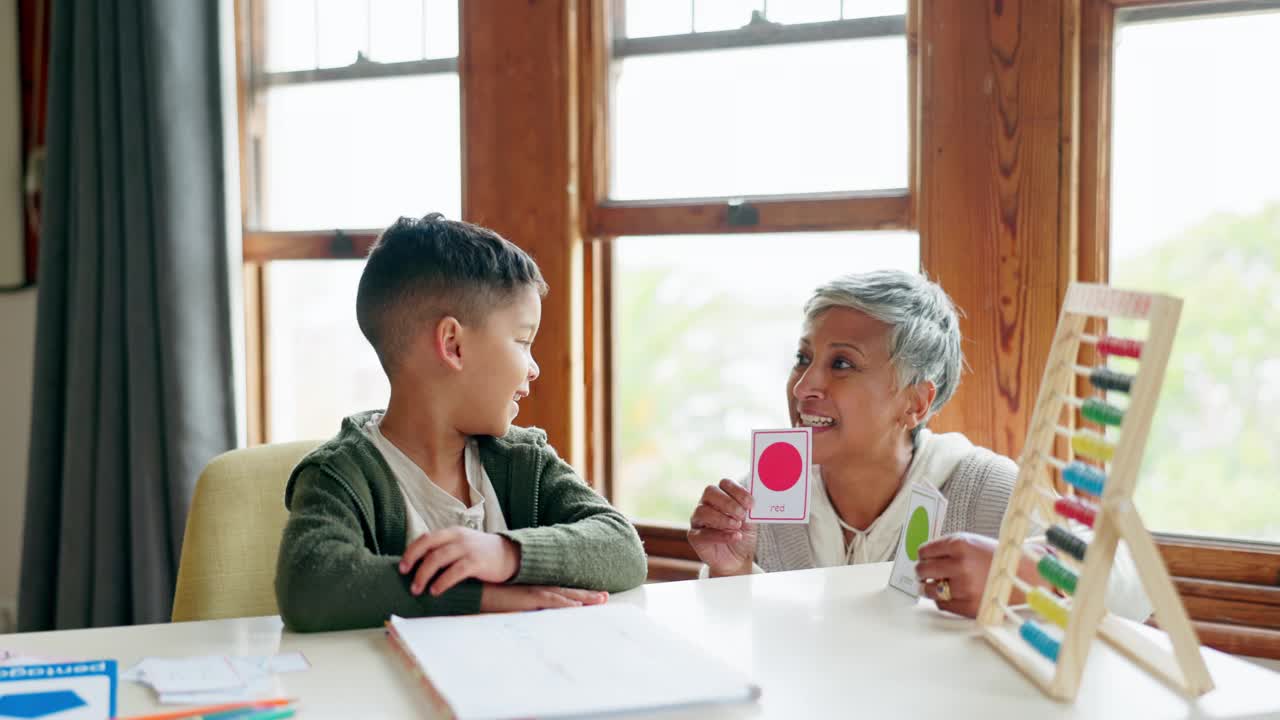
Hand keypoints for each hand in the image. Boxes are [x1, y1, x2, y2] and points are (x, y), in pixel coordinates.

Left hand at [400, 528, 519, 596]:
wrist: (511, 555)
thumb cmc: (482, 553)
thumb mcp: (462, 545)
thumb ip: (445, 550)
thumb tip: (419, 566)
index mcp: (452, 532)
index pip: (425, 538)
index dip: (411, 552)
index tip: (402, 567)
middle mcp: (458, 537)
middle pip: (428, 547)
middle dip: (413, 563)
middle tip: (407, 579)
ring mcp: (468, 548)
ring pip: (438, 559)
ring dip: (424, 575)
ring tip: (418, 589)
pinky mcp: (477, 562)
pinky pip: (454, 572)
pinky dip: (442, 582)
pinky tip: (436, 591)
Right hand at [479, 583, 608, 612]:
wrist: (470, 588)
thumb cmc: (483, 595)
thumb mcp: (504, 603)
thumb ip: (515, 607)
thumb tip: (521, 613)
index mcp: (531, 589)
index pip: (559, 592)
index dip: (575, 594)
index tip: (591, 597)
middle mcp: (536, 588)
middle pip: (567, 592)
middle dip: (587, 595)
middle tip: (605, 596)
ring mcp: (533, 592)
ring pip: (565, 596)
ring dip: (583, 599)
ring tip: (601, 600)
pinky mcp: (527, 598)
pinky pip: (551, 602)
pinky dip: (565, 605)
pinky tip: (578, 607)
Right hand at [687, 479, 757, 575]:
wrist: (738, 558)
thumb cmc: (743, 534)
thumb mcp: (751, 521)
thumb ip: (750, 510)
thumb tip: (753, 502)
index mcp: (721, 495)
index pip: (725, 483)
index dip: (737, 491)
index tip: (751, 504)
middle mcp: (706, 503)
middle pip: (710, 492)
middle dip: (728, 502)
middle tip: (742, 514)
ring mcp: (698, 519)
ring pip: (703, 511)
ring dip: (722, 518)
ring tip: (737, 526)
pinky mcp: (694, 536)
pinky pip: (703, 533)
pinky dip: (721, 535)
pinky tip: (735, 537)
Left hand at [914, 532, 997, 617]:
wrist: (1023, 576)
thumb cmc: (996, 558)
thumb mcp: (972, 542)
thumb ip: (947, 548)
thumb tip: (921, 557)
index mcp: (960, 545)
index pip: (925, 551)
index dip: (922, 555)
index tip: (923, 558)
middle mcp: (961, 565)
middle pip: (923, 569)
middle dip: (921, 571)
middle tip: (923, 572)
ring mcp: (964, 587)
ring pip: (929, 589)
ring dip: (927, 587)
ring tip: (932, 584)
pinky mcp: (969, 606)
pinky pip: (941, 604)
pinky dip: (942, 600)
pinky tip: (950, 594)